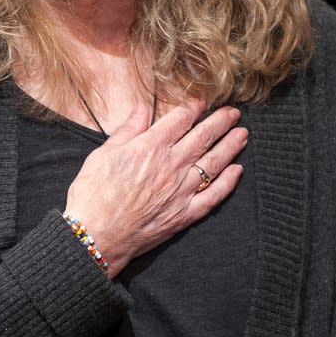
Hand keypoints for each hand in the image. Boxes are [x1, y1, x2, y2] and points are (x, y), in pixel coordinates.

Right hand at [64, 99, 247, 275]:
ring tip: (242, 134)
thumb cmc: (93, 194)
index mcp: (150, 147)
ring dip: (231, 146)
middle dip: (221, 122)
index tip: (202, 102)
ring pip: (214, 163)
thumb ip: (127, 130)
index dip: (194, 107)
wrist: (95, 234)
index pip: (180, 119)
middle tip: (233, 113)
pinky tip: (237, 171)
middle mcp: (171, 166)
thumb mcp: (103, 153)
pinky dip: (228, 183)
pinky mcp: (184, 215)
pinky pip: (213, 197)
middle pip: (203, 137)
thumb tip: (141, 109)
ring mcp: (181, 191)